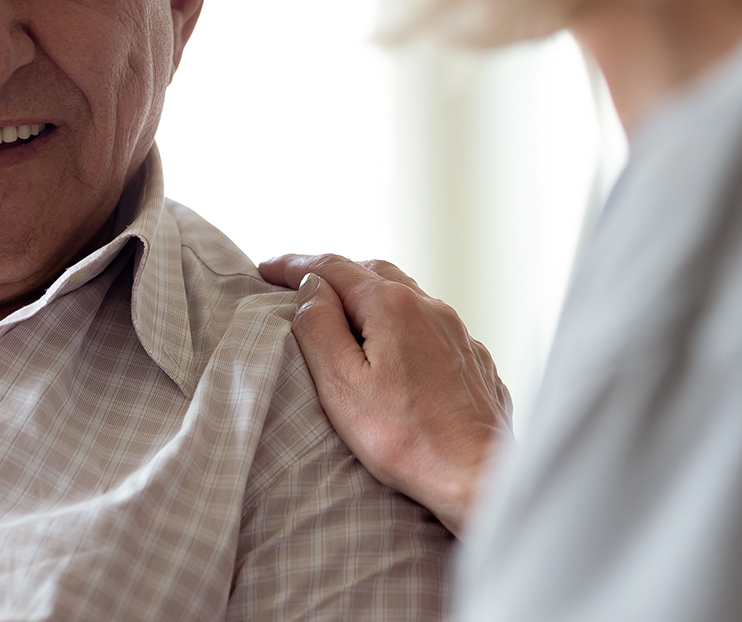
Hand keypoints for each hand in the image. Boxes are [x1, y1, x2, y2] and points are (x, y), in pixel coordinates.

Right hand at [259, 253, 511, 535]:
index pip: (332, 267)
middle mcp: (431, 307)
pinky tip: (398, 346)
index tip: (265, 269)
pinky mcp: (474, 360)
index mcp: (392, 306)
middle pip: (373, 273)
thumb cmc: (405, 438)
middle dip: (334, 273)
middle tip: (301, 286)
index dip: (294, 265)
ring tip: (345, 312)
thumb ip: (319, 327)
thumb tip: (310, 288)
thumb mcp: (341, 384)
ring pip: (407, 296)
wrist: (477, 477)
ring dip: (371, 296)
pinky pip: (433, 326)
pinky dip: (404, 324)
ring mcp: (458, 333)